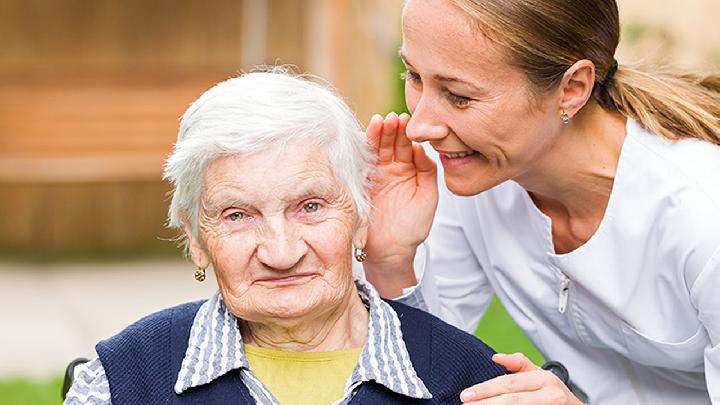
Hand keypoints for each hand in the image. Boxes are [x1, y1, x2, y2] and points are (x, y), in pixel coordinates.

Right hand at [363, 112, 437, 296]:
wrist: (392, 251)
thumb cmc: (413, 227)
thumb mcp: (428, 197)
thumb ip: (428, 172)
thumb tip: (422, 149)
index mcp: (407, 169)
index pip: (406, 145)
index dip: (407, 133)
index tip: (409, 122)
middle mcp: (389, 168)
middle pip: (389, 142)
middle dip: (391, 129)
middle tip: (394, 118)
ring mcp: (373, 175)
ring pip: (374, 149)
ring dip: (376, 135)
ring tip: (380, 122)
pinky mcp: (359, 184)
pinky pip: (359, 164)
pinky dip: (361, 151)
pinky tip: (365, 138)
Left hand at [460, 353, 582, 403]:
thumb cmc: (552, 392)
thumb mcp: (539, 375)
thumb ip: (519, 365)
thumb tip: (496, 357)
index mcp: (544, 378)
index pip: (509, 383)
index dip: (485, 389)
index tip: (465, 395)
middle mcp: (550, 395)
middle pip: (512, 400)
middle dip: (485, 403)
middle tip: (465, 404)